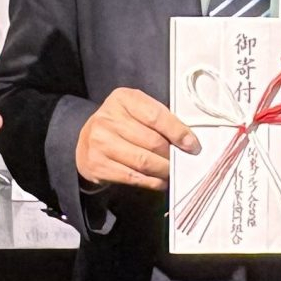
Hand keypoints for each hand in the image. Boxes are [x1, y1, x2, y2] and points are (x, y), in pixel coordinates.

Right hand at [74, 89, 196, 189]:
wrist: (87, 142)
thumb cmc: (120, 125)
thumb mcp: (137, 112)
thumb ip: (160, 120)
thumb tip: (187, 141)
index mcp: (122, 99)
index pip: (157, 116)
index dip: (179, 132)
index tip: (193, 145)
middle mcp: (108, 118)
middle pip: (153, 141)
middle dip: (173, 155)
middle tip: (182, 160)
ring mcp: (100, 142)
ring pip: (144, 162)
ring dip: (164, 170)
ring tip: (171, 171)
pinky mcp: (98, 164)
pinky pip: (134, 177)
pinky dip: (152, 182)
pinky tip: (159, 180)